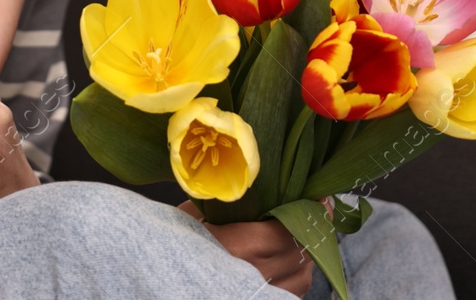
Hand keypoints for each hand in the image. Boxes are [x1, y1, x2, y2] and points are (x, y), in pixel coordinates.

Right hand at [177, 200, 314, 296]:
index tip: (321, 198)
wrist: (154, 274)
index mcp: (239, 246)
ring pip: (302, 278)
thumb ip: (222, 204)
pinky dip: (294, 279)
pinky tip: (287, 265)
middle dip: (313, 232)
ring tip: (302, 239)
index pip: (291, 230)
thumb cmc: (167, 243)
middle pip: (302, 253)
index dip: (312, 214)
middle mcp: (253, 275)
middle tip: (315, 213)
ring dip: (306, 257)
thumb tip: (250, 187)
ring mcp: (256, 294)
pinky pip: (290, 295)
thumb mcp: (190, 216)